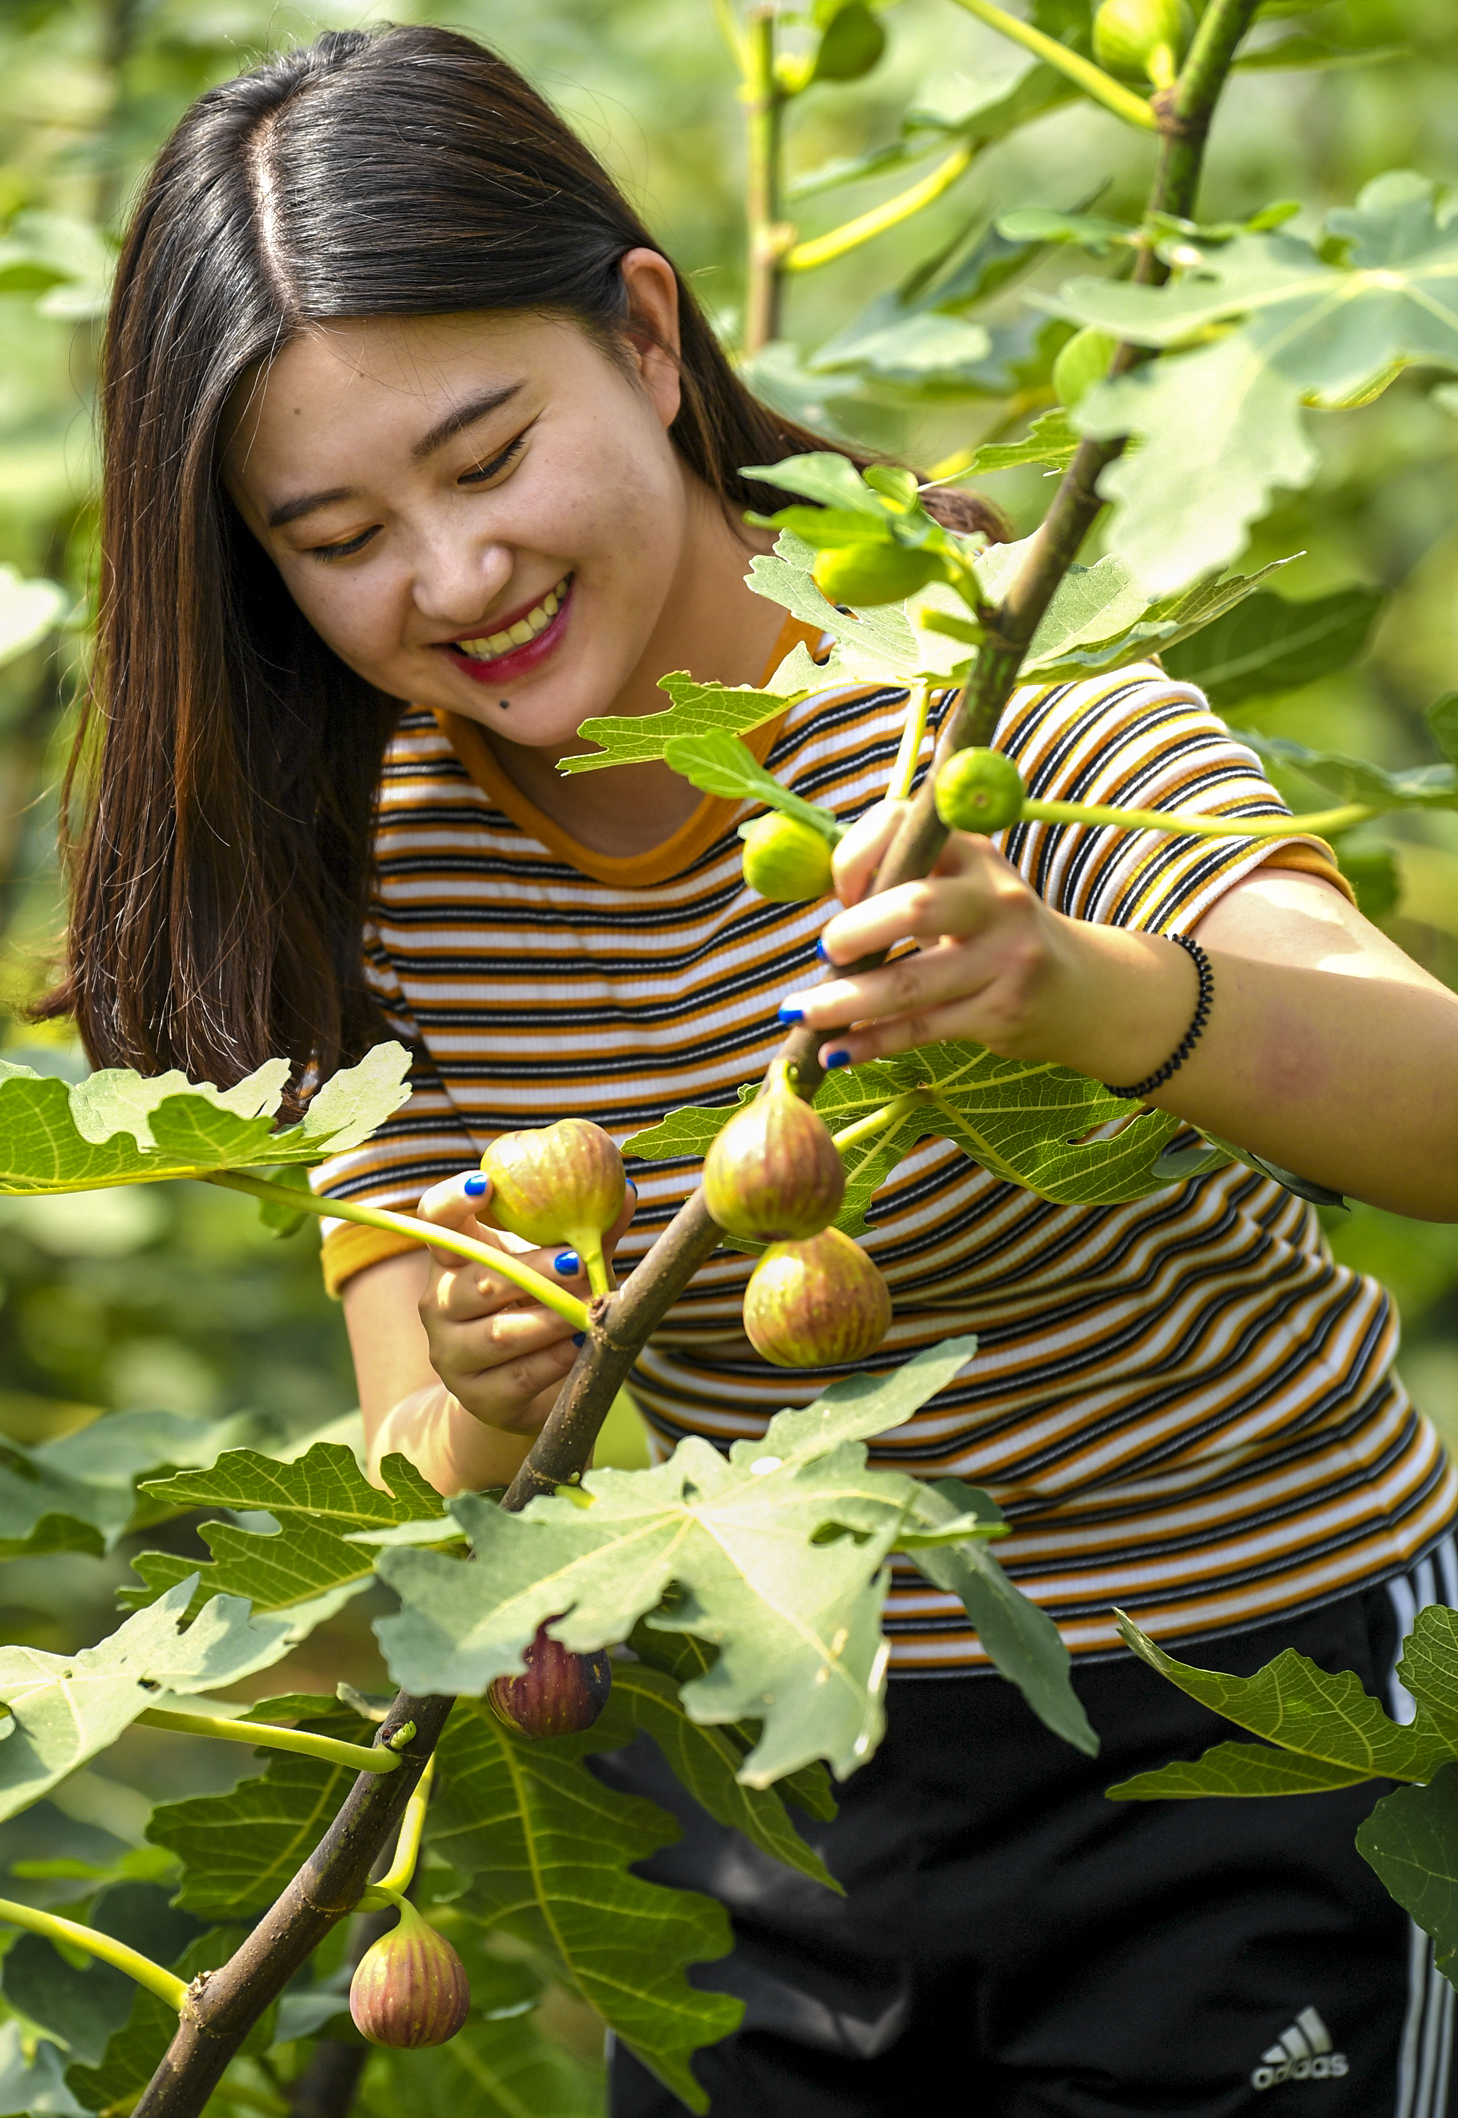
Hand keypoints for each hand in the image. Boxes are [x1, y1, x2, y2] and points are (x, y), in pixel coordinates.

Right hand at [413, 1173, 636, 1434]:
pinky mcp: (477, 1396)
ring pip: (500, 1333)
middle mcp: (439, 1302)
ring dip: (551, 1318)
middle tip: (577, 1260)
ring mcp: (452, 1352)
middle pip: (478, 1279)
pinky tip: (583, 1344)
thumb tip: (627, 1191)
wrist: (523, 1391)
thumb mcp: (560, 1266)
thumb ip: (587, 1232)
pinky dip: (557, 1358)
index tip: (486, 1184)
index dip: (452, 1200)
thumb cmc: (541, 1306)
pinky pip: (519, 1375)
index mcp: (453, 1258)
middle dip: (533, 1269)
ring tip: (590, 1307)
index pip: (435, 1219)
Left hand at [783, 820, 1079, 1069]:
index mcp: (974, 852)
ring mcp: (1004, 960)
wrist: (1082, 989)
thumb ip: (902, 877)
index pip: (906, 827)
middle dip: (854, 932)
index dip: (857, 855)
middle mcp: (996, 900)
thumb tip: (812, 884)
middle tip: (824, 952)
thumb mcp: (964, 885)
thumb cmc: (994, 931)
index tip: (839, 891)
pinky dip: (871, 1042)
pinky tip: (837, 1051)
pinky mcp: (1001, 1013)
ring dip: (843, 1002)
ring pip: (909, 983)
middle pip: (915, 906)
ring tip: (799, 1013)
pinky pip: (920, 1029)